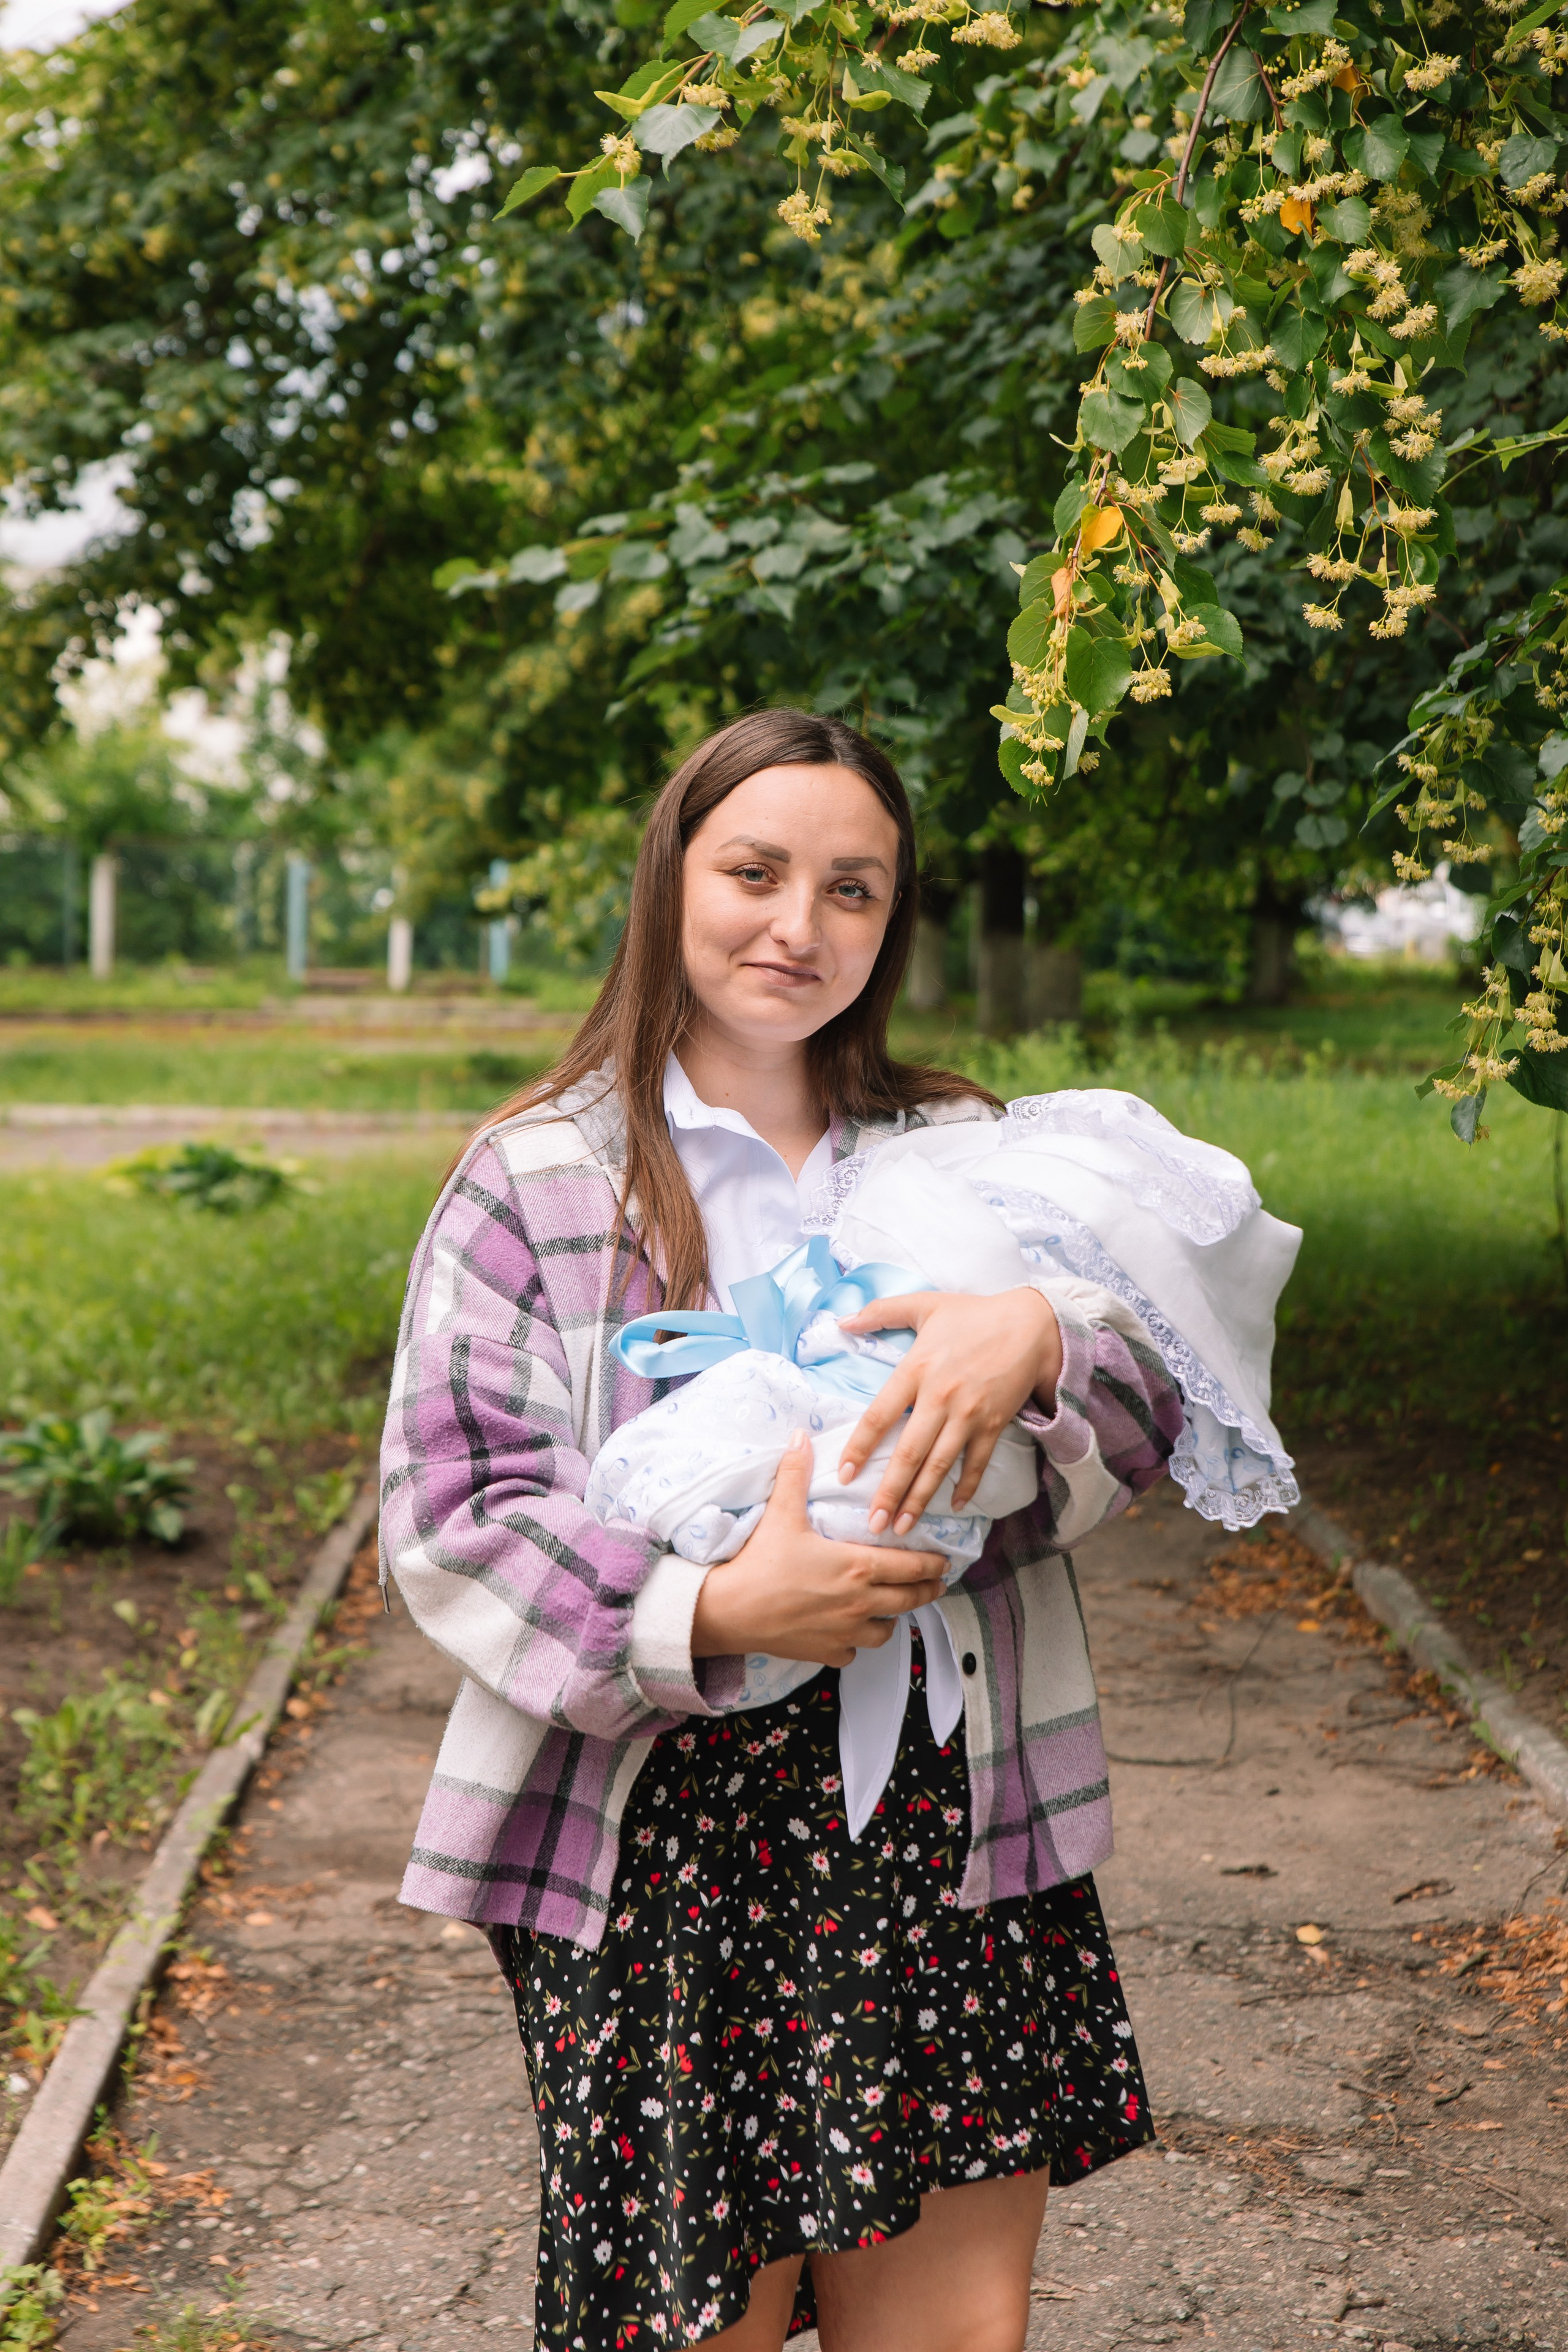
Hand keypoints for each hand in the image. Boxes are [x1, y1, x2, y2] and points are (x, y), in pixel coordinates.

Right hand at [690, 1431, 947, 1668]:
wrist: (730, 1611)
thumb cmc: (759, 1562)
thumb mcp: (781, 1513)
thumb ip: (795, 1473)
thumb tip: (801, 1436)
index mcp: (857, 1567)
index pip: (911, 1567)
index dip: (932, 1565)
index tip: (944, 1563)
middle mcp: (860, 1602)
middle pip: (909, 1600)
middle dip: (927, 1591)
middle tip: (935, 1584)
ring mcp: (845, 1632)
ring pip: (886, 1631)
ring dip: (892, 1618)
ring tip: (892, 1608)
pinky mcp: (827, 1652)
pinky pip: (855, 1651)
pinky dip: (857, 1642)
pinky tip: (849, 1630)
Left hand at [834, 1287, 1061, 1535]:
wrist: (1031, 1324)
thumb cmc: (974, 1314)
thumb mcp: (924, 1304)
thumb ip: (880, 1312)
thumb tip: (841, 1322)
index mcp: (916, 1369)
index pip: (878, 1417)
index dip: (859, 1448)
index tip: (845, 1475)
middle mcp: (939, 1397)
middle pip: (908, 1454)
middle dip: (888, 1492)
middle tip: (872, 1524)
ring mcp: (968, 1414)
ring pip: (938, 1466)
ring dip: (919, 1500)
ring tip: (901, 1527)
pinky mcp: (993, 1424)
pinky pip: (977, 1463)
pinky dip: (966, 1486)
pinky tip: (955, 1507)